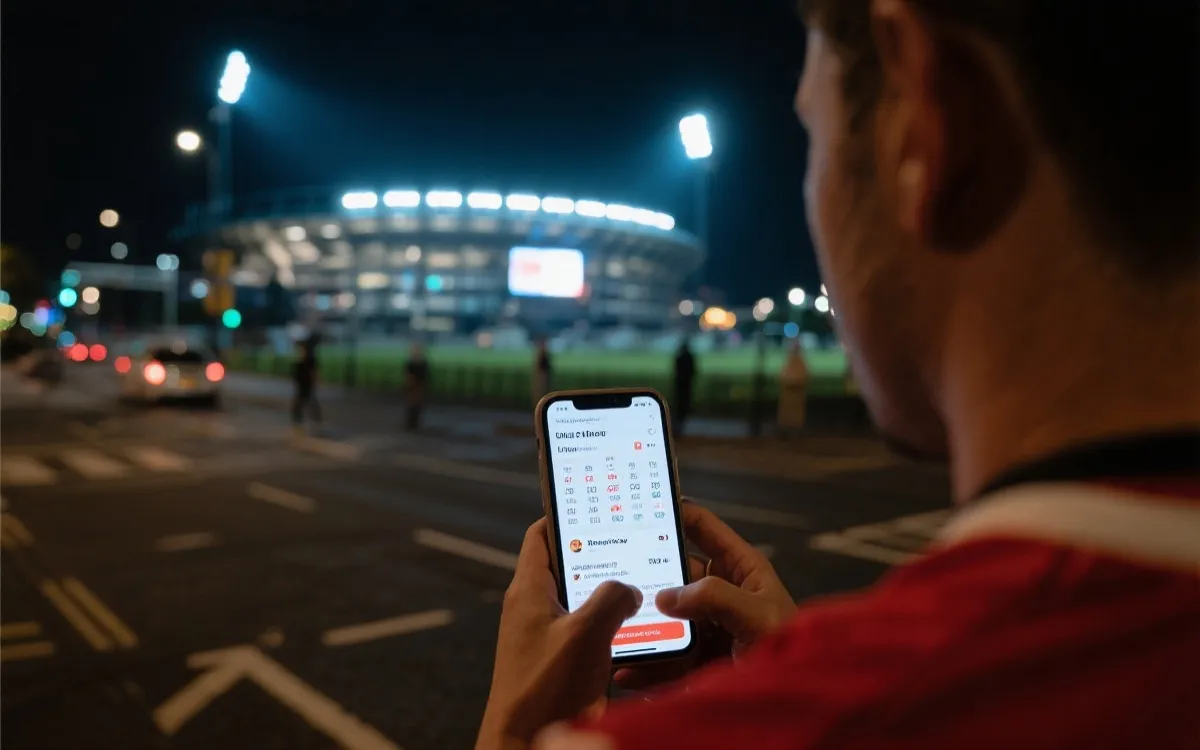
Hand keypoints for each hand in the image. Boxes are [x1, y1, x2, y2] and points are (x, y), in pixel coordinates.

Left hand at [477, 519, 641, 749]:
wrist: (525, 745)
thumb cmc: (544, 690)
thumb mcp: (584, 634)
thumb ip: (611, 599)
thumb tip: (628, 588)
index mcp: (528, 590)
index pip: (541, 535)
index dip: (566, 516)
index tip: (596, 505)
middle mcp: (535, 609)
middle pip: (570, 566)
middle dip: (602, 556)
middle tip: (636, 543)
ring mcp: (548, 636)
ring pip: (584, 601)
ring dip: (613, 596)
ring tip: (648, 584)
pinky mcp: (562, 662)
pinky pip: (590, 633)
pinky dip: (614, 628)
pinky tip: (642, 630)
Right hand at [613, 500, 794, 689]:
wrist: (793, 704)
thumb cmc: (791, 650)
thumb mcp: (758, 616)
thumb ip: (716, 597)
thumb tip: (667, 595)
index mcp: (741, 570)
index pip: (705, 530)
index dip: (678, 512)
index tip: (645, 504)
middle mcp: (720, 595)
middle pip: (674, 575)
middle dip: (646, 575)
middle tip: (613, 573)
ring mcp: (707, 629)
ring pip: (665, 619)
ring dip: (640, 624)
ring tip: (614, 626)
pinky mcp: (698, 662)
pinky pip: (665, 659)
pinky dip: (644, 665)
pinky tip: (626, 670)